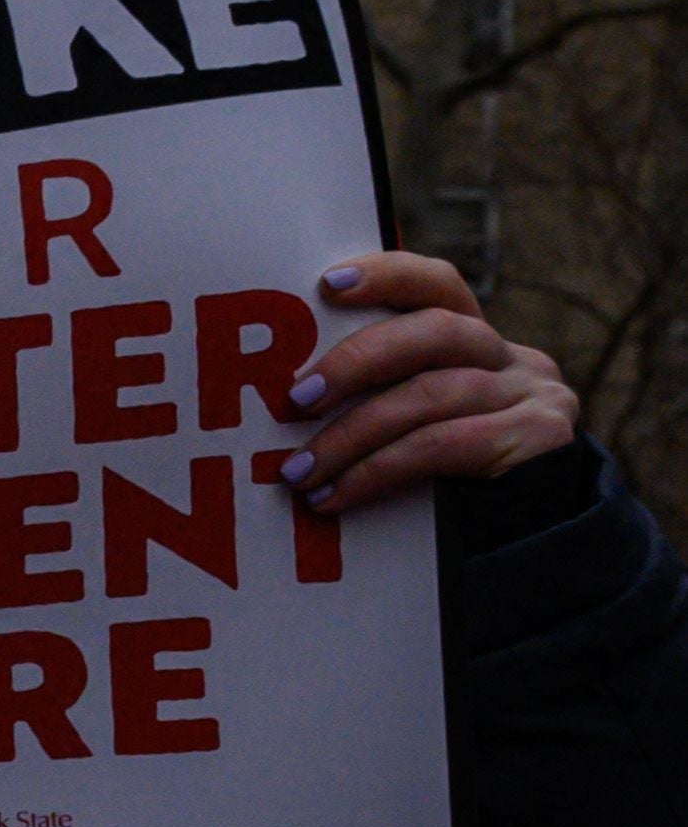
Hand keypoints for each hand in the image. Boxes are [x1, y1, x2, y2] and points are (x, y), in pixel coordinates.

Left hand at [267, 249, 577, 510]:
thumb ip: (385, 398)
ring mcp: (535, 395)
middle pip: (433, 332)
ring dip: (351, 436)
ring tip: (298, 472)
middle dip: (355, 362)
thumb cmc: (454, 486)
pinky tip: (335, 496)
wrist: (539, 549)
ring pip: (430, 395)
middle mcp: (515, 360)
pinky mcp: (541, 438)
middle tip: (295, 399)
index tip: (326, 285)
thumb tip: (286, 401)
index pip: (438, 287)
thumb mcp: (422, 429)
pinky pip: (443, 445)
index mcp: (478, 345)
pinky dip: (377, 471)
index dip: (386, 276)